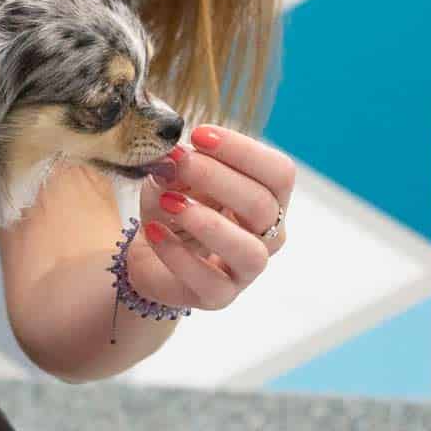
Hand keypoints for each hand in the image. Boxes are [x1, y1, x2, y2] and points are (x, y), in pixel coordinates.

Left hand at [129, 124, 294, 311]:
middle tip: (179, 161)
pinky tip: (154, 231)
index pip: (279, 172)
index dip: (243, 151)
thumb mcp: (175, 177)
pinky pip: (207, 279)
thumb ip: (181, 165)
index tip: (200, 134)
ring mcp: (247, 270)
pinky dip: (177, 253)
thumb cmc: (175, 207)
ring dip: (208, 222)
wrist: (151, 253)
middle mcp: (268, 235)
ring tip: (170, 202)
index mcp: (269, 198)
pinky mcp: (219, 296)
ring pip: (250, 251)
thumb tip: (175, 155)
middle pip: (262, 205)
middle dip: (217, 178)